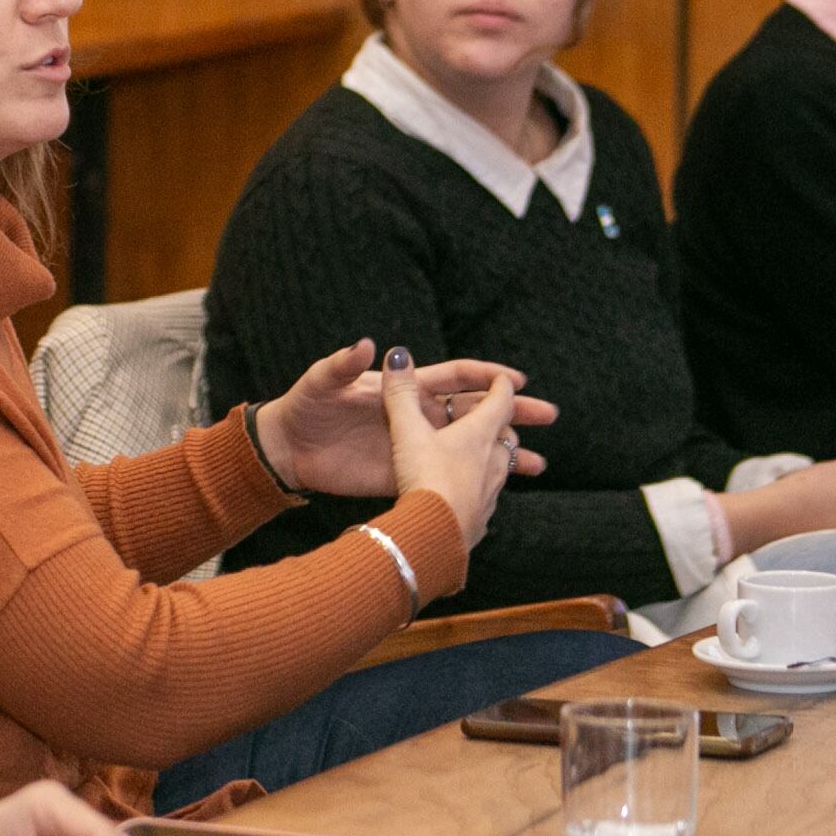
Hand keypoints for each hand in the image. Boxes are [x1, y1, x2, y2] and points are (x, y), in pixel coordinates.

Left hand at [252, 340, 554, 497]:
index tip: (517, 379)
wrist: (288, 448)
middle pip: (476, 410)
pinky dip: (477, 481)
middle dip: (513, 412)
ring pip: (471, 446)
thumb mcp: (320, 383)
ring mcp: (417, 445)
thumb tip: (363, 344)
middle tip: (547, 415)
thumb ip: (341, 366)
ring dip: (504, 452)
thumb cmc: (305, 406)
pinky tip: (501, 490)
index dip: (486, 376)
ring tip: (537, 462)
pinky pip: (449, 475)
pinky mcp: (408, 472)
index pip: (456, 377)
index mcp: (406, 388)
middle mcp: (419, 415)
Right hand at [376, 347, 525, 548]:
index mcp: (477, 432)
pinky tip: (474, 494)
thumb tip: (396, 354)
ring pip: (504, 467)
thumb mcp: (406, 431)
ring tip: (509, 456)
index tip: (506, 377)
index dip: (501, 383)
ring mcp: (489, 490)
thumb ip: (400, 394)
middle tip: (519, 416)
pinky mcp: (480, 517)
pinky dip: (485, 488)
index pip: (499, 399)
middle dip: (509, 422)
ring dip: (505, 457)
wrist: (434, 535)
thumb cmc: (424, 477)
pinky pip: (489, 497)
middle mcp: (491, 459)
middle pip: (507, 434)